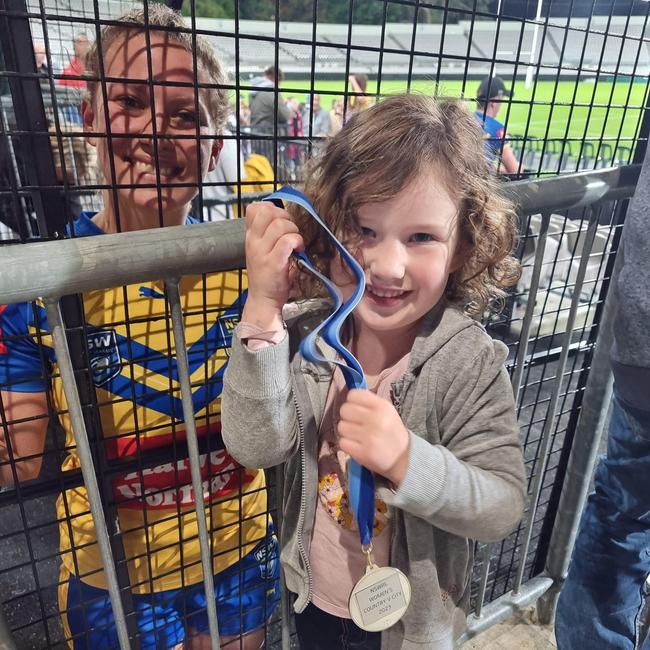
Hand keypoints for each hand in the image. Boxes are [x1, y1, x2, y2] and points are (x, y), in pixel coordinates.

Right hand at [241, 202, 302, 328]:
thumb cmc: (266, 277)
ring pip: (280, 224)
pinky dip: (297, 241)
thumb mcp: (260, 251)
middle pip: (268, 212)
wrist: (263, 300)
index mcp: (250, 237)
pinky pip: (288, 240)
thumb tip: (280, 218)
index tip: (280, 221)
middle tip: (291, 232)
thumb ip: (266, 235)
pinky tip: (298, 250)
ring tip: (296, 243)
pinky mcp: (274, 262)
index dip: (271, 208)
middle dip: (285, 217)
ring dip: (294, 231)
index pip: (254, 208)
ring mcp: (262, 252)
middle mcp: (254, 242)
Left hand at [338, 389, 409, 485]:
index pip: (353, 395)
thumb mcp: (387, 411)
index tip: (356, 409)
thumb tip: (349, 396)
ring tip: (358, 436)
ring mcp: (369, 437)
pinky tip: (357, 445)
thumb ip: (369, 402)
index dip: (351, 402)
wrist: (404, 458)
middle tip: (356, 424)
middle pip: (344, 410)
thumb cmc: (391, 432)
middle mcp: (376, 419)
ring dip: (347, 432)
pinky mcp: (363, 453)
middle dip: (348, 417)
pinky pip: (342, 443)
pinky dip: (347, 445)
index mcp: (382, 406)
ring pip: (341, 427)